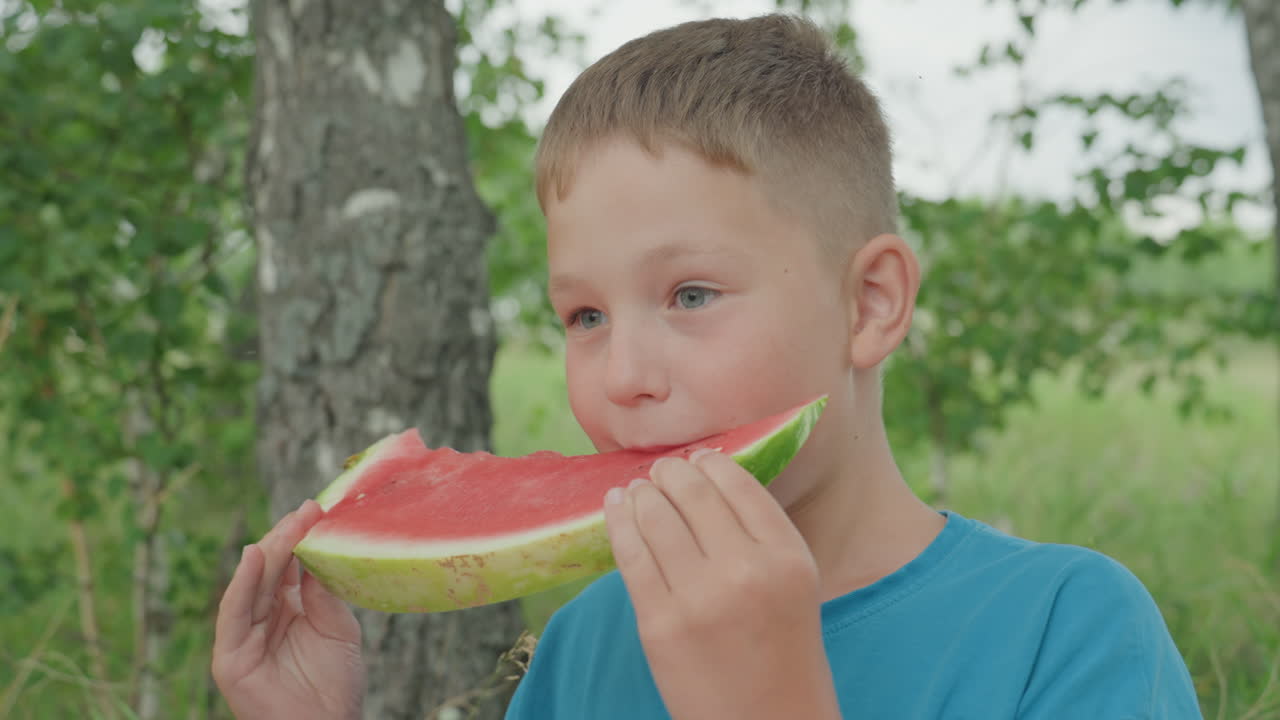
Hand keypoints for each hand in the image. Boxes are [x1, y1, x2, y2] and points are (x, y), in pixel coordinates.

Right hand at [212, 500, 364, 719]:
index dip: (301, 539)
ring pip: (253, 585)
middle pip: (271, 571)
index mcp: (290, 610)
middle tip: (307, 511)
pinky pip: (234, 613)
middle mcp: (264, 619)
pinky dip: (242, 583)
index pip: (291, 567)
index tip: (317, 510)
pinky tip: (254, 556)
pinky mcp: (230, 656)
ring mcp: (245, 636)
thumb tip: (318, 550)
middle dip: (287, 539)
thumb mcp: (338, 628)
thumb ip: (324, 592)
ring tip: (287, 526)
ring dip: (269, 553)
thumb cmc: (336, 685)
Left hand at [603, 450, 840, 719]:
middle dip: (671, 472)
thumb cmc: (781, 649)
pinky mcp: (659, 623)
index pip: (739, 485)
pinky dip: (618, 521)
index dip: (710, 463)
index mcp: (787, 557)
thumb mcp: (794, 582)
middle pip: (694, 494)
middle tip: (662, 468)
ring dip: (642, 493)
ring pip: (655, 518)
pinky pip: (630, 554)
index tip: (697, 458)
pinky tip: (617, 506)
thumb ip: (760, 532)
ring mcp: (699, 598)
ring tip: (637, 488)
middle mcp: (746, 571)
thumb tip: (706, 472)